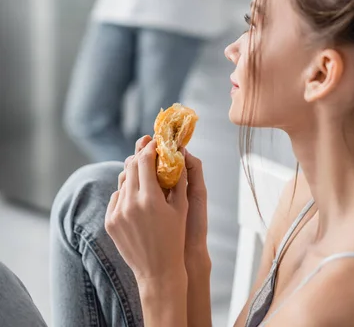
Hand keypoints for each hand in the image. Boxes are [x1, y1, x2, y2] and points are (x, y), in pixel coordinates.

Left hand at [121, 139, 209, 261]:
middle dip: (140, 156)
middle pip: (130, 167)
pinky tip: (135, 193)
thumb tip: (178, 153)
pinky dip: (125, 191)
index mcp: (150, 199)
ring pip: (122, 181)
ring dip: (132, 173)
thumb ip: (178, 177)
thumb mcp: (182, 206)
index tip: (155, 142)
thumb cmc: (175, 238)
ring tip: (143, 172)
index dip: (150, 148)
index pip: (144, 161)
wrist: (158, 271)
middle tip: (148, 150)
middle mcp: (130, 204)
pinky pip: (116, 197)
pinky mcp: (110, 222)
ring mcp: (117, 213)